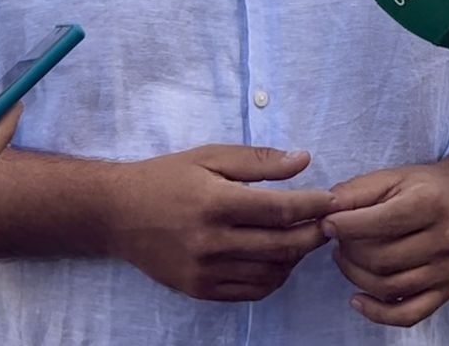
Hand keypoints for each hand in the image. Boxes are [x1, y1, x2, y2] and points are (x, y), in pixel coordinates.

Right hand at [110, 145, 333, 302]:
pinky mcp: (199, 290)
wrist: (116, 214)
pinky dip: (273, 278)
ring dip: (295, 258)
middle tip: (329, 223)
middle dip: (314, 234)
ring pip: (271, 273)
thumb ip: (258, 161)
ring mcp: (205, 270)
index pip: (280, 209)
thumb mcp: (209, 157)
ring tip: (302, 239)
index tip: (332, 199)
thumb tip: (304, 160)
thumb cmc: (165, 178)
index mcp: (215, 202)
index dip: (313, 206)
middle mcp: (211, 241)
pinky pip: (250, 291)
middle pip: (282, 245)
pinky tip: (277, 260)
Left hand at [321, 151, 448, 327]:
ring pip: (388, 287)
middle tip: (337, 241)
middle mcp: (443, 239)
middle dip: (348, 251)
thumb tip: (322, 210)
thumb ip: (354, 192)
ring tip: (345, 258)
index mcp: (429, 203)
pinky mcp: (446, 291)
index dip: (345, 225)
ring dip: (355, 276)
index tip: (326, 223)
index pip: (381, 222)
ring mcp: (447, 269)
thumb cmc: (420, 189)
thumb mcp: (389, 178)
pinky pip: (408, 315)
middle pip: (381, 259)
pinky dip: (377, 313)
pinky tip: (357, 299)